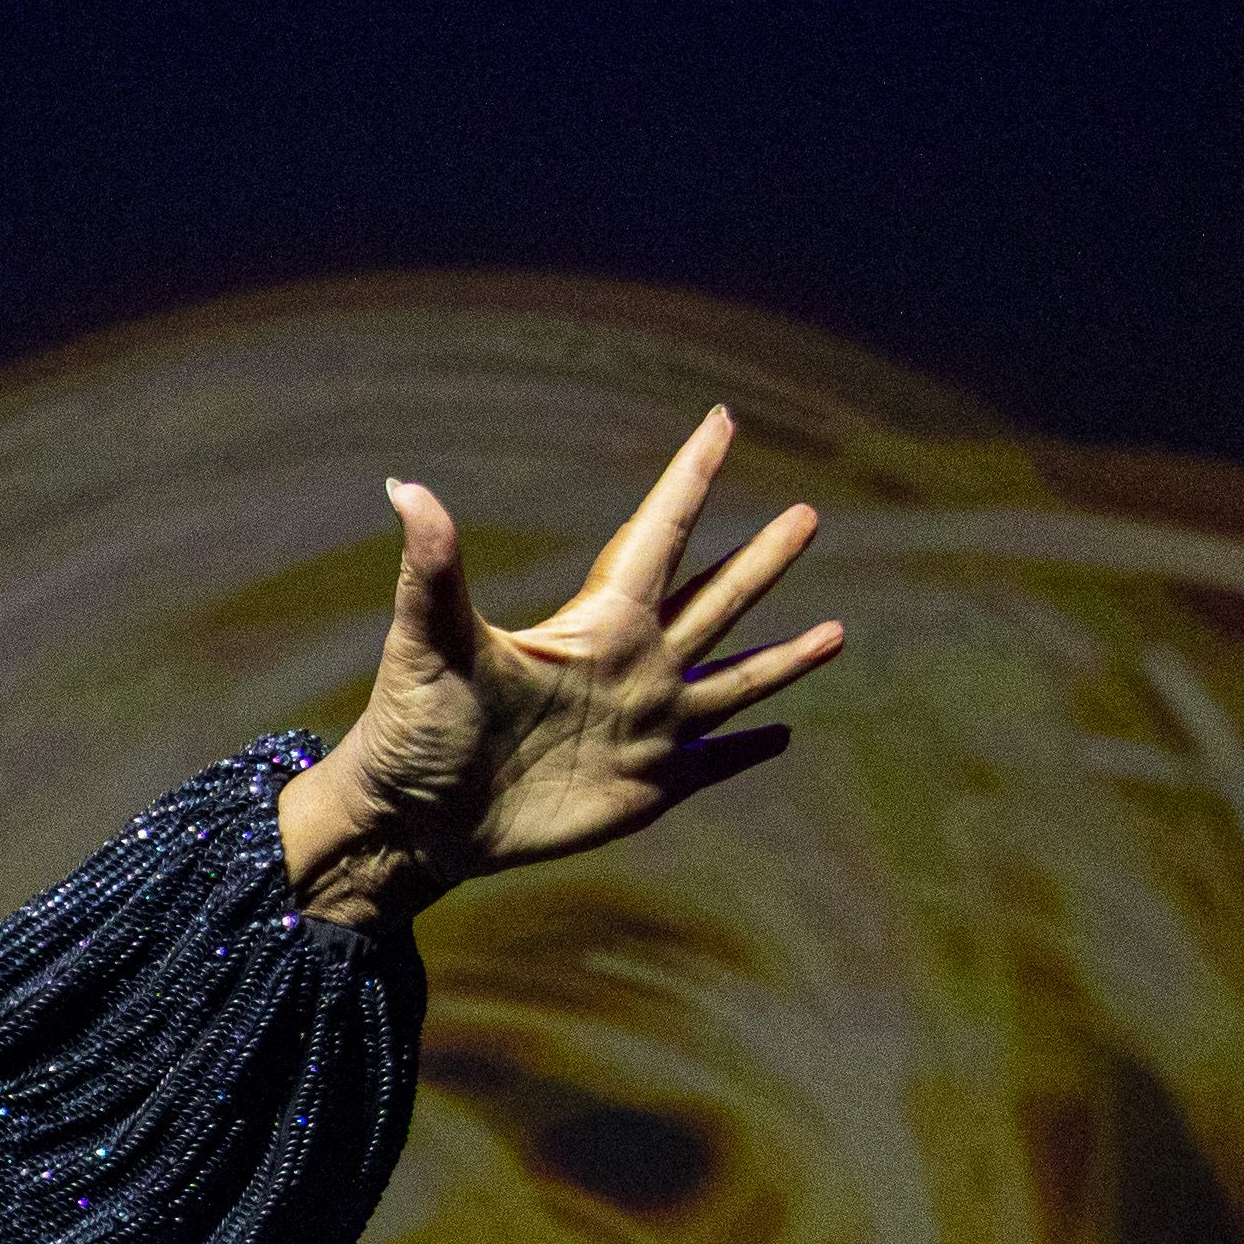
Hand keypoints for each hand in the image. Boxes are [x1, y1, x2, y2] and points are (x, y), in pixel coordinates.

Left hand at [278, 405, 841, 931]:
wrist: (408, 822)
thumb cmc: (410, 729)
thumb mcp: (426, 644)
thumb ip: (432, 570)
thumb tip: (405, 489)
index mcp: (595, 624)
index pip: (658, 533)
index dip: (690, 476)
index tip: (722, 420)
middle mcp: (631, 668)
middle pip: (715, 601)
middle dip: (762, 560)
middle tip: (808, 513)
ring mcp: (643, 729)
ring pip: (734, 682)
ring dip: (784, 658)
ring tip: (838, 631)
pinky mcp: (644, 788)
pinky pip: (711, 763)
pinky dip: (747, 751)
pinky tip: (784, 735)